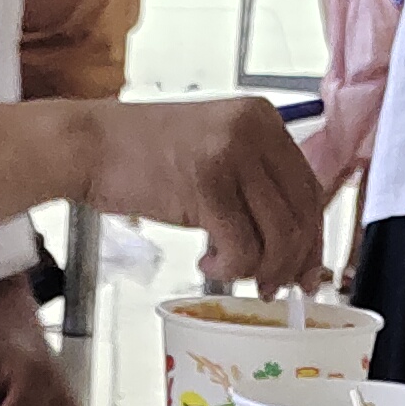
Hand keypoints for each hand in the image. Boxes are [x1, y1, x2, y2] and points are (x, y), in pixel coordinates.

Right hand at [83, 95, 325, 294]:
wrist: (91, 145)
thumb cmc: (145, 156)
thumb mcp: (214, 153)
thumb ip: (253, 183)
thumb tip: (291, 245)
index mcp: (263, 118)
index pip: (310, 188)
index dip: (313, 239)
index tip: (305, 272)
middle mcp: (255, 130)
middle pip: (302, 214)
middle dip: (291, 263)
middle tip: (271, 287)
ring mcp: (232, 155)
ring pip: (279, 236)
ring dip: (260, 269)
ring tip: (231, 271)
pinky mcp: (206, 185)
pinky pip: (243, 248)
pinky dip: (230, 268)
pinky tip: (207, 260)